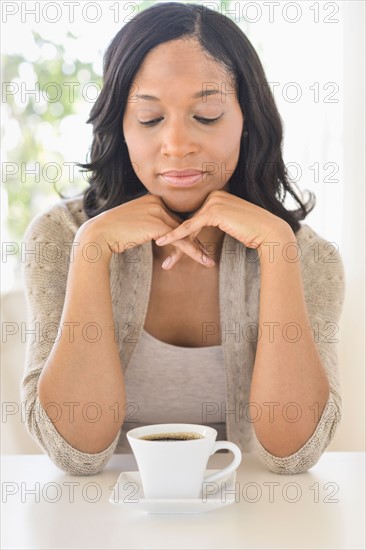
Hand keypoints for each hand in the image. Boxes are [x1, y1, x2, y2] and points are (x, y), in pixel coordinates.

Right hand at [80, 194, 212, 266]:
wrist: (99, 234)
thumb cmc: (113, 232)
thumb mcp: (135, 223)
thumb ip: (149, 224)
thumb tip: (160, 234)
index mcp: (153, 199)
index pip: (174, 217)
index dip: (186, 232)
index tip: (198, 243)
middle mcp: (157, 202)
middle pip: (182, 224)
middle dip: (195, 240)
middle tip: (207, 253)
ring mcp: (157, 212)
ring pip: (184, 233)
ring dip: (197, 248)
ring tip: (208, 260)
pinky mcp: (157, 225)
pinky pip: (180, 241)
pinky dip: (192, 252)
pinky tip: (202, 260)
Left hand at [154, 190, 291, 268]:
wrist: (268, 232)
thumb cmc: (253, 232)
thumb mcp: (230, 225)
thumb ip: (216, 223)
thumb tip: (203, 230)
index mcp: (215, 196)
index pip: (193, 217)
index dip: (181, 233)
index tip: (169, 244)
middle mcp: (213, 195)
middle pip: (188, 221)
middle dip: (175, 238)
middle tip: (161, 250)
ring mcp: (213, 202)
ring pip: (187, 225)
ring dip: (174, 240)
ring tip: (161, 251)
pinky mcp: (213, 211)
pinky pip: (190, 227)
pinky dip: (177, 236)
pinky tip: (164, 242)